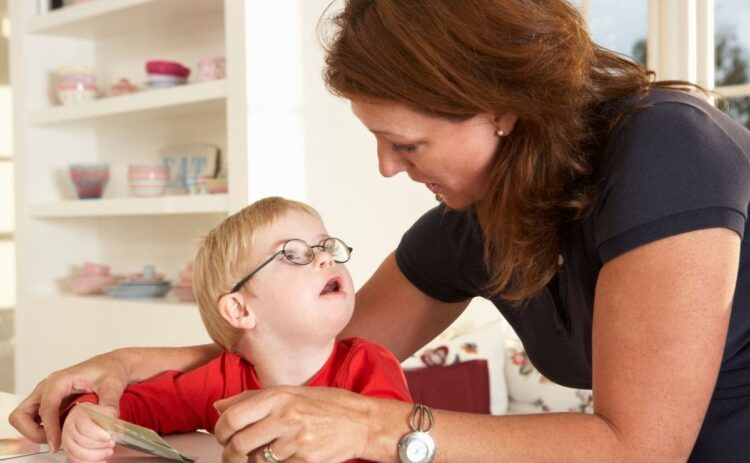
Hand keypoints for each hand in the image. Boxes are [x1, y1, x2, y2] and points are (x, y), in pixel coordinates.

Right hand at [8, 351, 128, 451]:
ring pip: (24, 418)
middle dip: (33, 432)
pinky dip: (41, 430)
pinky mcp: (49, 401)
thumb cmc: (110, 370)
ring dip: (35, 432)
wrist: (112, 364)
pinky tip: (60, 433)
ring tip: (57, 438)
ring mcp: (45, 394)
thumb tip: (107, 421)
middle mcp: (48, 386)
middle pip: (22, 414)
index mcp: (61, 380)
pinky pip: (34, 419)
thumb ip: (109, 404)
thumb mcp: (113, 385)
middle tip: (54, 441)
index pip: (46, 408)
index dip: (49, 428)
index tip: (56, 443)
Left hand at [214, 386, 371, 462]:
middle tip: (234, 453)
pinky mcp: (305, 460)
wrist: (362, 422)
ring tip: (266, 452)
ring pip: (257, 460)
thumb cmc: (327, 405)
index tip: (224, 436)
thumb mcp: (291, 392)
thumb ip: (252, 399)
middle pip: (239, 444)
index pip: (232, 417)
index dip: (221, 431)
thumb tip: (219, 406)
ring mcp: (296, 440)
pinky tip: (285, 456)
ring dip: (255, 460)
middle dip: (231, 453)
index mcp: (278, 397)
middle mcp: (285, 417)